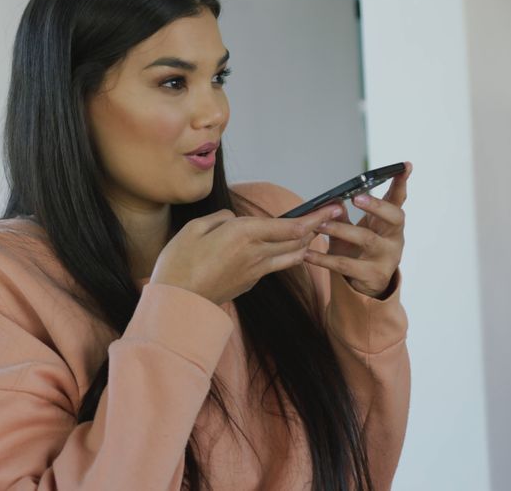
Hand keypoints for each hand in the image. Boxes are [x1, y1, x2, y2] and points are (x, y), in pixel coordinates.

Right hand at [149, 204, 342, 304]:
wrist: (178, 303)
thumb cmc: (179, 263)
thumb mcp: (195, 228)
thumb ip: (222, 219)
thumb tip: (235, 221)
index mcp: (244, 234)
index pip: (292, 226)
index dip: (316, 216)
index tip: (332, 207)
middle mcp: (256, 253)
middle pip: (299, 241)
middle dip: (318, 226)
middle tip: (332, 215)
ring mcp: (256, 271)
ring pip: (292, 256)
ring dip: (306, 242)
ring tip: (315, 230)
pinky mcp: (251, 283)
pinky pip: (275, 265)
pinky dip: (288, 254)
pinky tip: (285, 248)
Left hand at [304, 161, 410, 298]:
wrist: (366, 286)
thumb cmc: (360, 250)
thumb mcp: (355, 230)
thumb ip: (344, 214)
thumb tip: (333, 200)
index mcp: (391, 223)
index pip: (399, 199)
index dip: (402, 182)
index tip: (405, 165)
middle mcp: (394, 238)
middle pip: (394, 217)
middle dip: (376, 205)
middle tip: (355, 197)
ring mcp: (387, 257)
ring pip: (366, 239)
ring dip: (340, 230)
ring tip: (318, 225)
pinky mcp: (373, 275)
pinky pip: (346, 265)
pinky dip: (324, 259)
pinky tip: (308, 254)